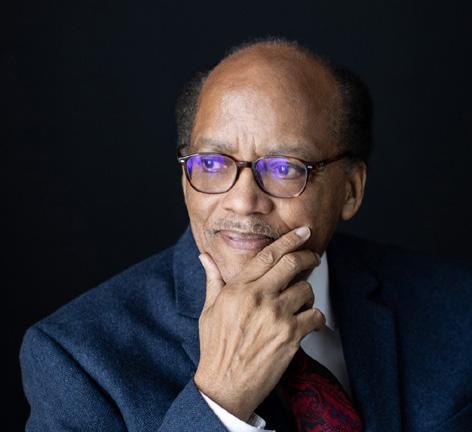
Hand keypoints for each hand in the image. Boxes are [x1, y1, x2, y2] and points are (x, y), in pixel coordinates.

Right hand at [194, 226, 325, 421]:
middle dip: (307, 256)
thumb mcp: (209, 310)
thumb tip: (205, 257)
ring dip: (307, 294)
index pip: (268, 255)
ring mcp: (276, 316)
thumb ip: (213, 279)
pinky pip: (315, 316)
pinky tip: (307, 322)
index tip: (302, 232)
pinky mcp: (290, 336)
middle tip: (313, 256)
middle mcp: (258, 298)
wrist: (224, 385)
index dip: (289, 239)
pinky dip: (316, 317)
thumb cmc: (216, 348)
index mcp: (238, 288)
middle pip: (292, 264)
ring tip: (301, 302)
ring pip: (305, 289)